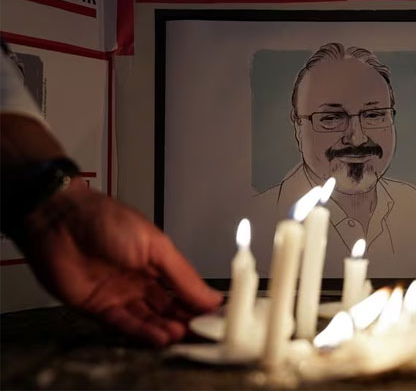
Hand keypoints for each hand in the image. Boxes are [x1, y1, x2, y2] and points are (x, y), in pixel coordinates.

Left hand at [14, 179, 221, 345]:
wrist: (60, 221)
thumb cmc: (105, 219)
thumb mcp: (157, 246)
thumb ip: (184, 276)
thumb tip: (210, 294)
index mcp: (157, 261)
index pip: (184, 288)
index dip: (199, 302)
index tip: (216, 315)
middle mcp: (139, 279)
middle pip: (167, 307)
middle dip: (185, 319)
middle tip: (201, 330)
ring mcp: (119, 294)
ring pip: (148, 318)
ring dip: (165, 328)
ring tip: (180, 335)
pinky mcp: (98, 306)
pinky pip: (124, 323)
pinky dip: (142, 331)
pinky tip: (158, 336)